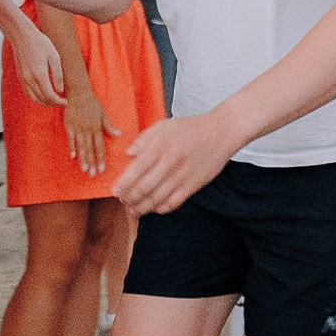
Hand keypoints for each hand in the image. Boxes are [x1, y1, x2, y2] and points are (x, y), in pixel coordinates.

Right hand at [8, 27, 66, 107]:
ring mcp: (23, 79)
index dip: (58, 102)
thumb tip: (60, 91)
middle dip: (53, 103)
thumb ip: (57, 75)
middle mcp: (29, 79)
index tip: (66, 101)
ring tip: (54, 100)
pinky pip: (28, 93)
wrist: (21, 36)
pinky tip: (44, 95)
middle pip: (42, 99)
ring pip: (34, 99)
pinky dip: (37, 98)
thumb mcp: (54, 56)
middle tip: (62, 101)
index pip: (49, 96)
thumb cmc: (40, 43)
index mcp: (39, 74)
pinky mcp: (20, 78)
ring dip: (45, 103)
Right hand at [63, 83, 118, 175]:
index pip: (100, 146)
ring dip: (83, 158)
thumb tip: (119, 135)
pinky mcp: (69, 125)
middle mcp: (88, 129)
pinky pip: (70, 139)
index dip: (101, 158)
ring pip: (81, 146)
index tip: (102, 169)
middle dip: (92, 163)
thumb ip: (109, 126)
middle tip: (92, 175)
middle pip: (90, 149)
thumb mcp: (102, 114)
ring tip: (84, 170)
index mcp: (97, 128)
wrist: (78, 93)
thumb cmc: (92, 104)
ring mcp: (78, 128)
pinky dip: (71, 148)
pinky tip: (72, 157)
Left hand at [117, 112, 239, 215]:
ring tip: (133, 210)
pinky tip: (153, 208)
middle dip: (129, 198)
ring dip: (142, 207)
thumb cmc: (190, 128)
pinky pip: (173, 202)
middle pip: (144, 187)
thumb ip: (144, 139)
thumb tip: (128, 153)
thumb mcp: (164, 126)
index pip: (136, 169)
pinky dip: (160, 208)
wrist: (221, 132)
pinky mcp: (193, 185)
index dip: (123, 183)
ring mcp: (182, 175)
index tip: (115, 190)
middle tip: (122, 201)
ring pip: (157, 198)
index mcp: (160, 145)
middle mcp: (170, 162)